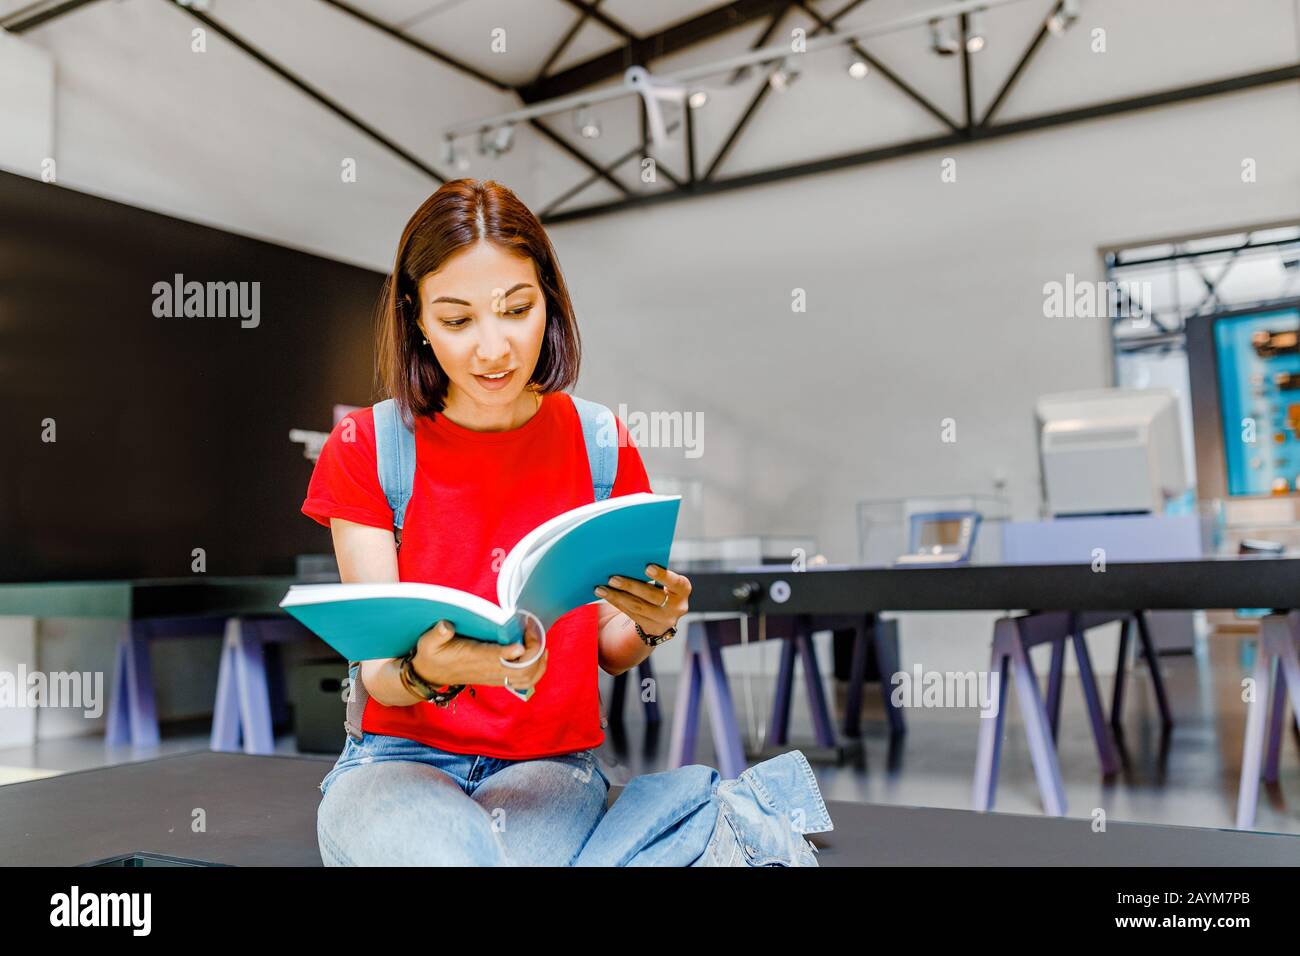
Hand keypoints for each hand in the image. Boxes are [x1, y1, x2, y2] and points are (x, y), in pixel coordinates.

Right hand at [412, 616, 547, 691]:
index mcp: (475, 659)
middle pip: (522, 670)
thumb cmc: (431, 656)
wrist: (429, 676)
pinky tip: (538, 653)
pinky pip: (523, 680)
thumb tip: (446, 625)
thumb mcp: (428, 642)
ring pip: (526, 678)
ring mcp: (495, 676)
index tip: (521, 638)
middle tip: (533, 631)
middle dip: (534, 652)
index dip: (514, 651)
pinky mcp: (498, 677)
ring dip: (538, 661)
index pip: (499, 659)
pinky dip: (536, 669)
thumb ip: (437, 634)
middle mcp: (489, 670)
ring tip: (540, 641)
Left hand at [594, 563, 690, 638]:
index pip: (675, 582)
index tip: (647, 567)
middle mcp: (678, 606)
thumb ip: (657, 573)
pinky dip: (617, 603)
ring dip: (617, 597)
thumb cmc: (664, 587)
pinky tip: (606, 595)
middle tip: (613, 578)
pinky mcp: (651, 627)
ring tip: (601, 588)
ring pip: (638, 607)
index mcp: (683, 589)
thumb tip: (629, 561)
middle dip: (631, 586)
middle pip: (652, 596)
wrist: (666, 614)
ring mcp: (664, 620)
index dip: (662, 575)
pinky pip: (631, 614)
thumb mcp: (668, 581)